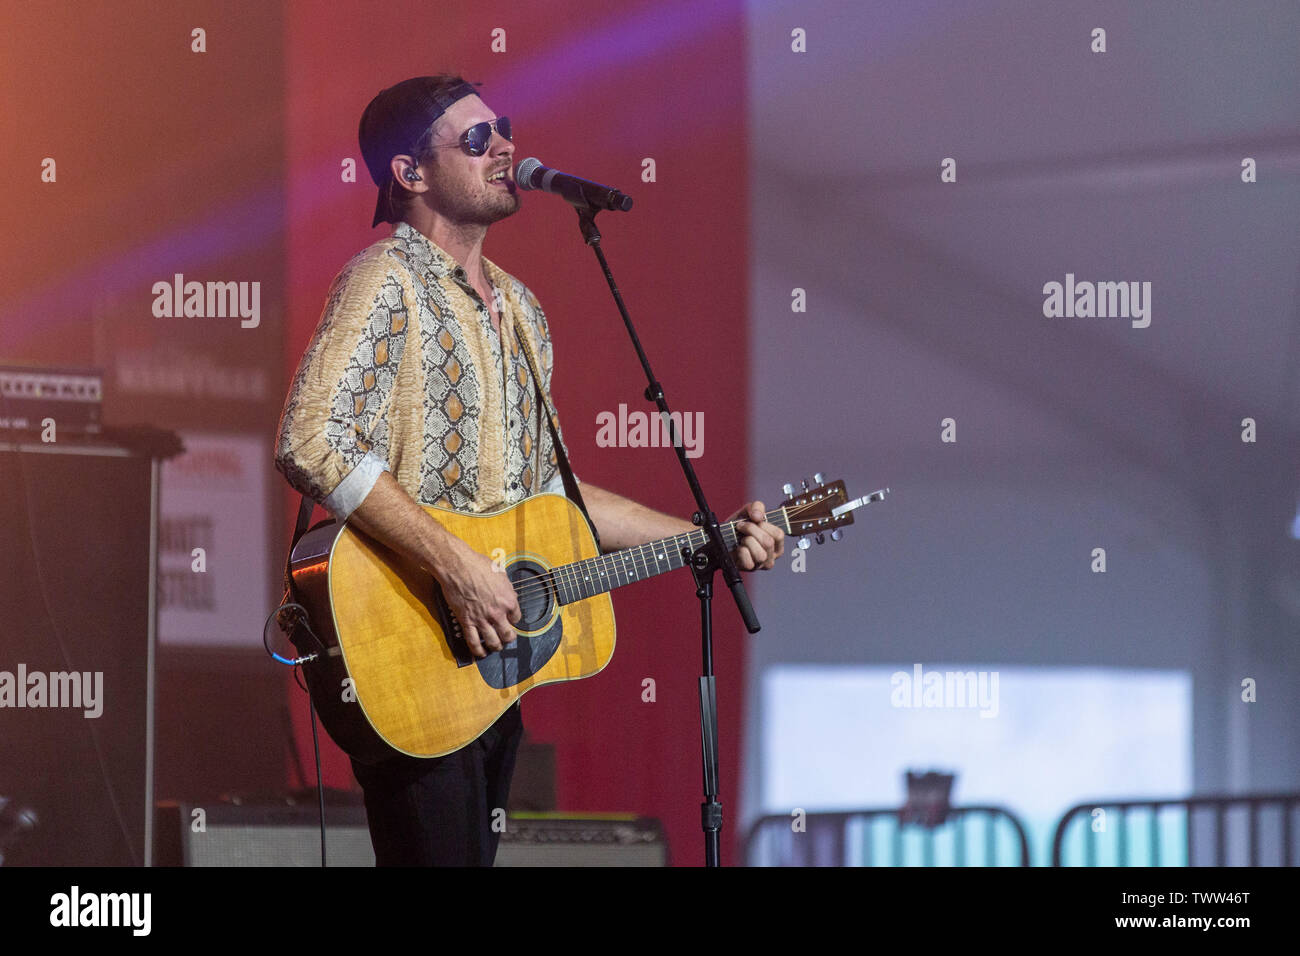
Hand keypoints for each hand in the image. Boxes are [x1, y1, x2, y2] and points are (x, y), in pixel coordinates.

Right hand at [436, 543, 520, 657]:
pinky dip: (478, 650)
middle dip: (509, 638)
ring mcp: (482, 619)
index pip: (517, 618)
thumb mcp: (500, 574)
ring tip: (496, 647)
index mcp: (508, 600)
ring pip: (493, 642)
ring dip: (496, 647)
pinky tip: (480, 653)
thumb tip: (508, 594)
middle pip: (508, 635)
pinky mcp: (467, 621)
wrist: (457, 566)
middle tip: (507, 638)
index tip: (510, 620)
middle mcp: (497, 612)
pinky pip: (474, 641)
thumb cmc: (477, 565)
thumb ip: (506, 588)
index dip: (514, 620)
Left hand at [728, 501, 783, 570]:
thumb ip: (757, 507)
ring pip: (760, 554)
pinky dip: (741, 552)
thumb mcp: (749, 511)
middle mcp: (771, 556)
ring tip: (741, 539)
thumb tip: (758, 516)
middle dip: (751, 530)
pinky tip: (738, 548)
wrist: (721, 537)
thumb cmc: (739, 526)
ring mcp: (761, 565)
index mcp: (776, 543)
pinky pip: (749, 562)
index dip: (764, 524)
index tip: (751, 519)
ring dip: (747, 542)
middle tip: (741, 526)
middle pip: (768, 543)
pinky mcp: (749, 569)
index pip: (778, 534)